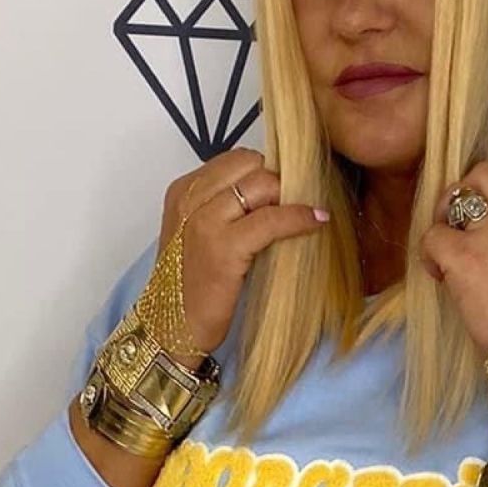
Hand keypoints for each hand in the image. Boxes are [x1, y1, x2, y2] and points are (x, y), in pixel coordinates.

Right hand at [157, 150, 326, 354]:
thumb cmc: (191, 286)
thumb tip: (275, 191)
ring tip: (301, 216)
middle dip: (276, 183)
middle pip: (251, 165)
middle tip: (289, 208)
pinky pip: (272, 219)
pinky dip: (299, 217)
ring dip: (288, 197)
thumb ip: (224, 207)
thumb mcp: (199, 233)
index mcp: (182, 190)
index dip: (262, 173)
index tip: (277, 195)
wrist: (171, 327)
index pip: (235, 159)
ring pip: (262, 184)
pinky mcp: (224, 247)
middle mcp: (189, 198)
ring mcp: (204, 221)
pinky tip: (316, 221)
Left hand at [416, 159, 487, 358]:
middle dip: (464, 194)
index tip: (487, 233)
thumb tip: (485, 238)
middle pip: (483, 174)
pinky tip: (440, 276)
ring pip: (455, 196)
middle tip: (456, 227)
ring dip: (445, 222)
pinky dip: (429, 255)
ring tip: (447, 253)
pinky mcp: (465, 255)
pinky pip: (432, 236)